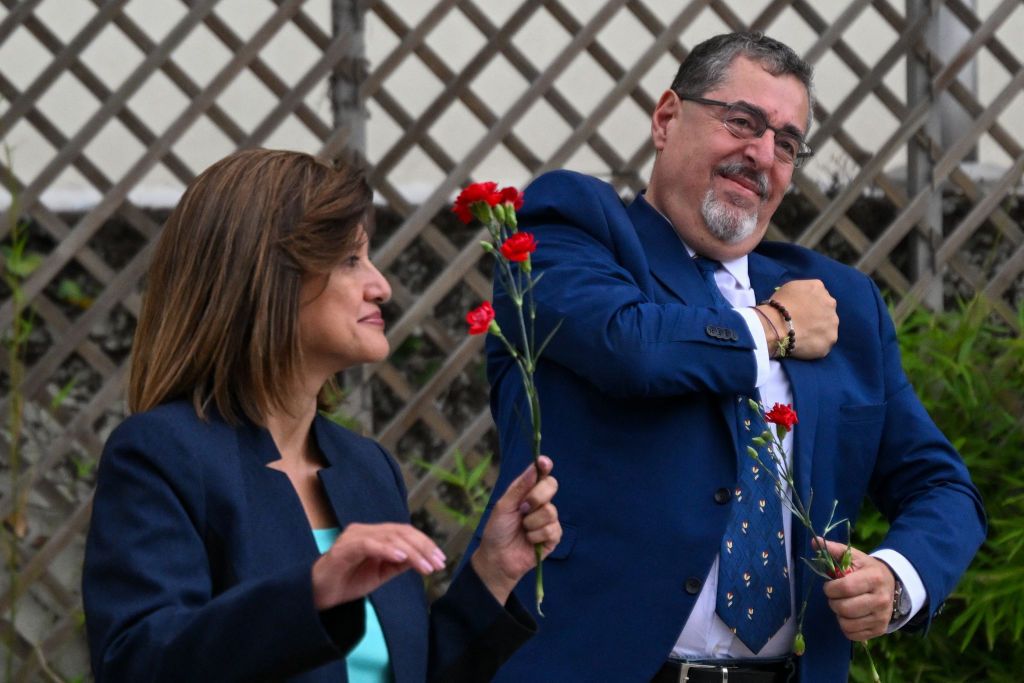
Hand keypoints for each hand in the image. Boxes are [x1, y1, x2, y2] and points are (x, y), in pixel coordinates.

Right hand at [311, 522, 446, 609]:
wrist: (318, 594)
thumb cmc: (348, 582)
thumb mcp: (380, 574)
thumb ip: (398, 564)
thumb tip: (422, 559)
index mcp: (375, 535)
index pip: (405, 532)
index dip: (425, 543)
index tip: (440, 559)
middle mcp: (365, 530)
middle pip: (401, 531)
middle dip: (423, 547)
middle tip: (438, 563)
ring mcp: (354, 537)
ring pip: (389, 536)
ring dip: (411, 551)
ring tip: (425, 566)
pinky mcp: (343, 548)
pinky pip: (368, 544)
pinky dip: (386, 549)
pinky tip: (400, 557)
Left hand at [471, 456, 560, 603]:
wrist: (497, 558)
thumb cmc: (497, 530)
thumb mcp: (504, 506)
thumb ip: (520, 487)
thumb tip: (534, 467)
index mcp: (527, 492)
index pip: (541, 474)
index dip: (544, 466)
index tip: (543, 462)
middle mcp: (540, 502)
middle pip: (551, 486)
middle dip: (537, 497)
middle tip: (523, 508)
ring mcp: (548, 519)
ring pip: (551, 511)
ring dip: (532, 522)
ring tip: (522, 529)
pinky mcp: (553, 537)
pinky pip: (552, 530)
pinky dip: (536, 536)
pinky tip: (529, 540)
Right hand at [762, 279, 837, 358]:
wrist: (777, 326)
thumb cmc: (778, 306)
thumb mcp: (788, 288)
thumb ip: (802, 291)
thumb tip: (804, 299)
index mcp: (818, 287)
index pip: (818, 294)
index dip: (809, 303)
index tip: (801, 310)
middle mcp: (830, 303)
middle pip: (826, 310)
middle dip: (818, 316)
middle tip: (803, 323)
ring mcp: (833, 322)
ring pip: (828, 326)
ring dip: (819, 330)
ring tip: (804, 336)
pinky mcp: (830, 339)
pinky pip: (824, 342)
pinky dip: (816, 344)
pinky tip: (805, 344)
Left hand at [818, 538, 894, 640]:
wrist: (890, 584)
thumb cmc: (866, 569)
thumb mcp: (854, 557)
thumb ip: (834, 549)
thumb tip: (815, 541)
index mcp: (874, 578)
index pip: (845, 587)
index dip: (830, 588)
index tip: (829, 586)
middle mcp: (881, 599)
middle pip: (845, 608)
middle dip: (833, 602)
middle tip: (835, 596)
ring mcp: (882, 617)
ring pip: (847, 624)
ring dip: (839, 615)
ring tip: (843, 605)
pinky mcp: (880, 629)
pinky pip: (852, 635)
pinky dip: (845, 626)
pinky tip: (850, 615)